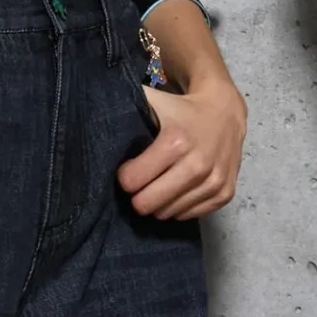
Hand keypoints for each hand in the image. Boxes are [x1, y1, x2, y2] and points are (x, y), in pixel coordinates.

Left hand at [116, 75, 246, 219]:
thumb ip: (124, 107)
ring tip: (159, 183)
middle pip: (148, 204)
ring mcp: (214, 181)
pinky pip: (189, 215)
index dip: (125, 177)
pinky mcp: (225, 193)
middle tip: (140, 182)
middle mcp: (197, 164)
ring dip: (159, 202)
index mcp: (175, 142)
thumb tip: (91, 119)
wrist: (224, 111)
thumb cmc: (180, 109)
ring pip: (168, 213)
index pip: (132, 181)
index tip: (128, 169)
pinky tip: (177, 189)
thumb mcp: (152, 102)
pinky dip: (179, 207)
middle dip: (138, 195)